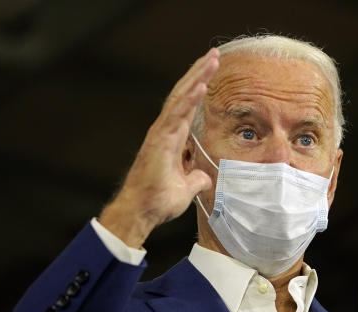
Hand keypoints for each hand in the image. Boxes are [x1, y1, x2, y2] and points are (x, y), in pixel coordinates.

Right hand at [98, 49, 219, 247]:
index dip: (199, 87)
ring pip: (180, 98)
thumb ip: (196, 179)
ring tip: (210, 60)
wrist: (142, 211)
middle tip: (214, 55)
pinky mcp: (159, 141)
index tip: (211, 71)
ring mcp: (161, 134)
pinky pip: (175, 115)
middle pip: (184, 95)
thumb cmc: (158, 200)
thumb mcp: (186, 189)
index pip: (187, 106)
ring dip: (196, 78)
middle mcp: (165, 130)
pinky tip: (200, 86)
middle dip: (199, 73)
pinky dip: (188, 100)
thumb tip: (204, 177)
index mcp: (172, 138)